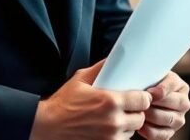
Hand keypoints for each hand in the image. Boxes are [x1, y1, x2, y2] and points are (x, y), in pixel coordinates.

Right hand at [30, 60, 152, 139]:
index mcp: (111, 101)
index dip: (142, 98)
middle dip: (136, 113)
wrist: (46, 126)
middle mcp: (114, 121)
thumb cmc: (63, 103)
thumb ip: (101, 68)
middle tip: (127, 109)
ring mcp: (109, 138)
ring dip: (127, 126)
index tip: (137, 97)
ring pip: (132, 132)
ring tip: (116, 119)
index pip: (144, 100)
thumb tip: (116, 58)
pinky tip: (109, 130)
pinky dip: (118, 137)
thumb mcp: (81, 79)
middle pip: (141, 118)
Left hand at [138, 72, 189, 139]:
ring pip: (168, 119)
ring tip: (139, 112)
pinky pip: (161, 134)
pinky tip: (140, 125)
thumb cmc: (147, 87)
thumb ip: (153, 78)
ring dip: (151, 116)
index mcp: (181, 87)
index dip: (162, 89)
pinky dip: (149, 130)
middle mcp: (184, 104)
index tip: (149, 91)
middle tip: (141, 103)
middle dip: (155, 103)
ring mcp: (178, 120)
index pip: (174, 85)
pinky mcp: (170, 133)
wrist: (142, 102)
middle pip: (174, 103)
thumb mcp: (152, 78)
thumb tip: (149, 90)